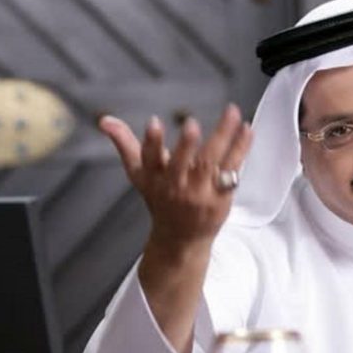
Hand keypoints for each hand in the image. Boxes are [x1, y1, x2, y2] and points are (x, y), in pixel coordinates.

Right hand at [98, 104, 252, 251]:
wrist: (181, 240)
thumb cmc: (160, 200)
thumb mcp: (139, 174)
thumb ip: (124, 144)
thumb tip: (104, 120)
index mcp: (155, 179)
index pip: (150, 159)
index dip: (152, 141)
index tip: (154, 122)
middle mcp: (177, 187)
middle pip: (182, 164)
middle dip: (185, 145)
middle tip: (191, 124)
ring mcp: (201, 193)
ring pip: (213, 162)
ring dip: (223, 137)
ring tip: (233, 112)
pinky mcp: (221, 198)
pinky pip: (233, 169)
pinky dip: (241, 149)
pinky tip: (248, 129)